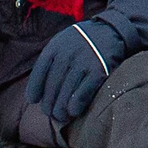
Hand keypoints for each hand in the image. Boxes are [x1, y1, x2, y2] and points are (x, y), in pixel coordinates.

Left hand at [27, 0, 147, 126]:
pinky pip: (81, 96)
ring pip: (64, 96)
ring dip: (60, 111)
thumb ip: (51, 60)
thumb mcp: (63, 42)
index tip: (35, 100)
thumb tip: (37, 89)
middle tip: (51, 113)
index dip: (34, 91)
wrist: (112, 30)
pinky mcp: (97, 72)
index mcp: (55, 48)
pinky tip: (74, 111)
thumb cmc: (84, 41)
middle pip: (51, 89)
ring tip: (62, 116)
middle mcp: (66, 56)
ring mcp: (82, 64)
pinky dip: (75, 107)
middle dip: (49, 105)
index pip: (39, 74)